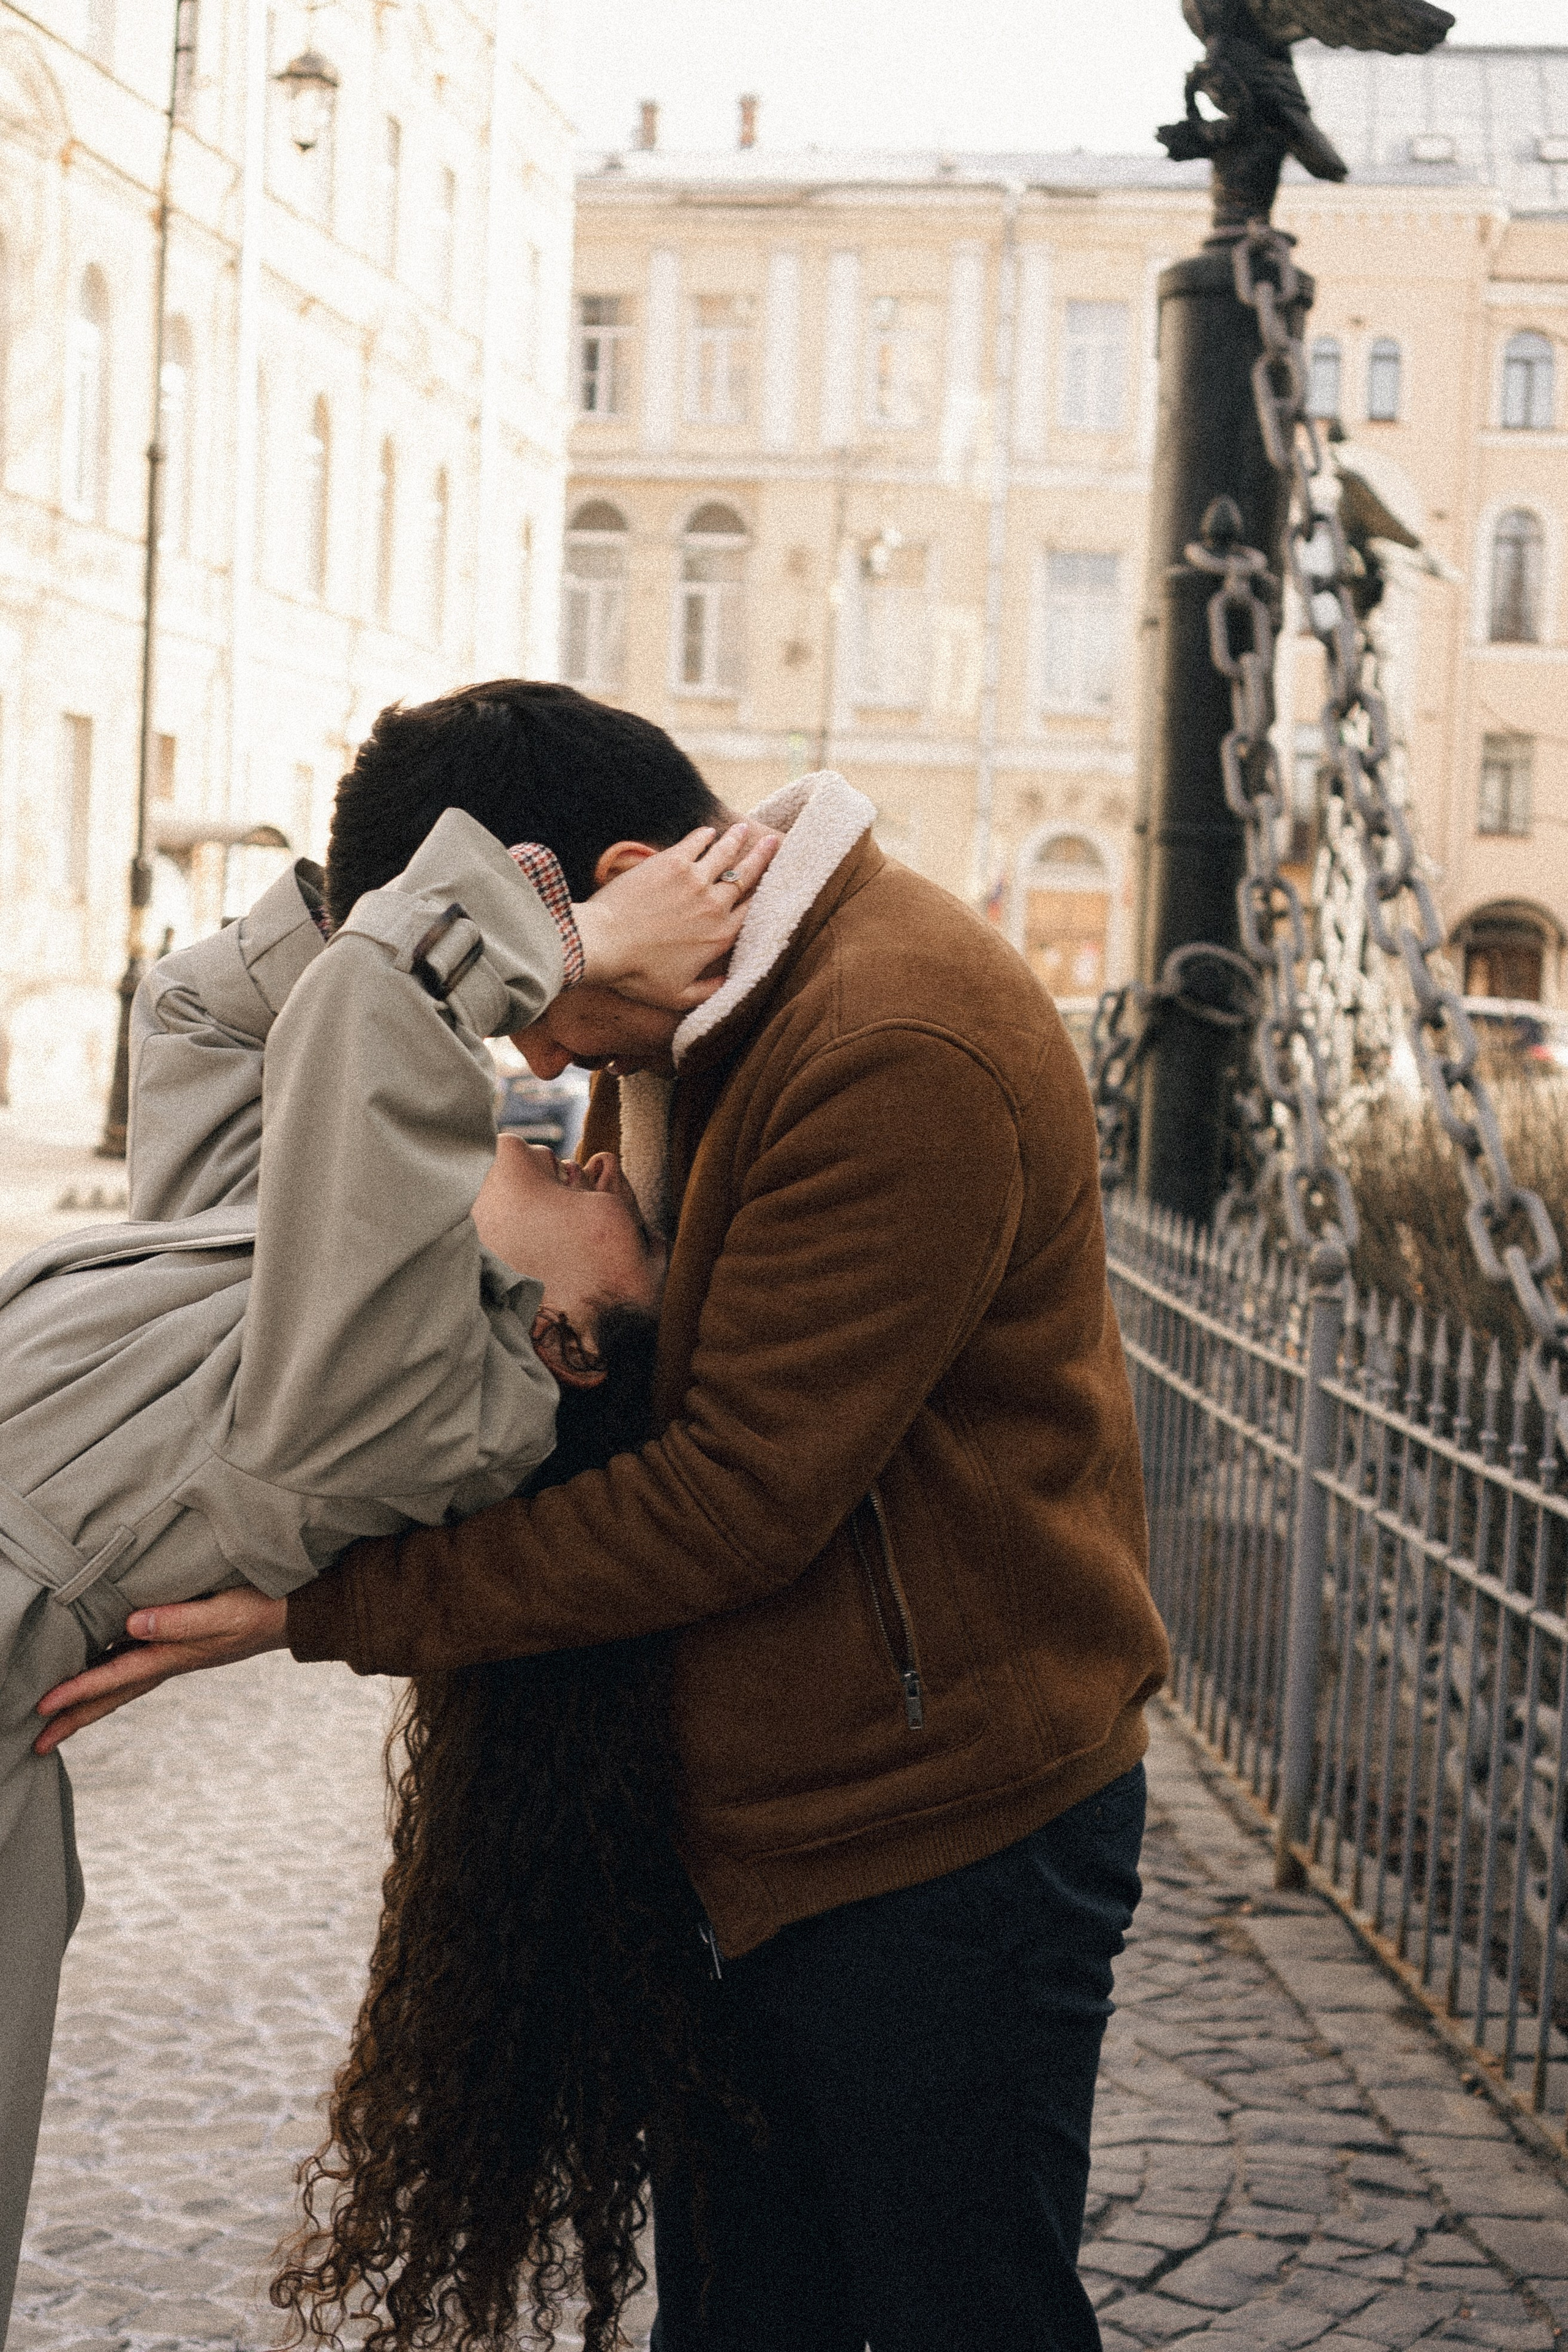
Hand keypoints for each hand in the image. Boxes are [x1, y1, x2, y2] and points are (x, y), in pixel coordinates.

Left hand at [33, 1586, 288, 1753]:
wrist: (295, 1612)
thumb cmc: (262, 1608)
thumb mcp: (224, 1612)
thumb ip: (180, 1619)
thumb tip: (131, 1626)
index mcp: (172, 1656)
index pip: (114, 1677)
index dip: (78, 1692)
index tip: (42, 1708)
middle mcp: (167, 1660)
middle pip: (111, 1695)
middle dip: (74, 1719)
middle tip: (36, 1744)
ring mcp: (173, 1653)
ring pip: (120, 1684)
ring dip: (87, 1703)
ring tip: (56, 1718)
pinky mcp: (179, 1641)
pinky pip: (132, 1665)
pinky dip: (108, 1676)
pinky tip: (97, 1669)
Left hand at [571, 820, 779, 1008]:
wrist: (603, 945)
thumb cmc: (636, 974)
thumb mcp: (677, 997)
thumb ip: (709, 991)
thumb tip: (729, 984)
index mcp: (720, 936)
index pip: (752, 910)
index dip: (766, 893)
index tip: (775, 880)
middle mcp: (715, 905)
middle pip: (746, 876)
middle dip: (762, 857)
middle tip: (773, 841)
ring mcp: (695, 880)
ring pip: (725, 854)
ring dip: (737, 839)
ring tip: (745, 828)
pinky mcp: (672, 862)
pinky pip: (695, 842)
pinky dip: (704, 835)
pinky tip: (708, 830)